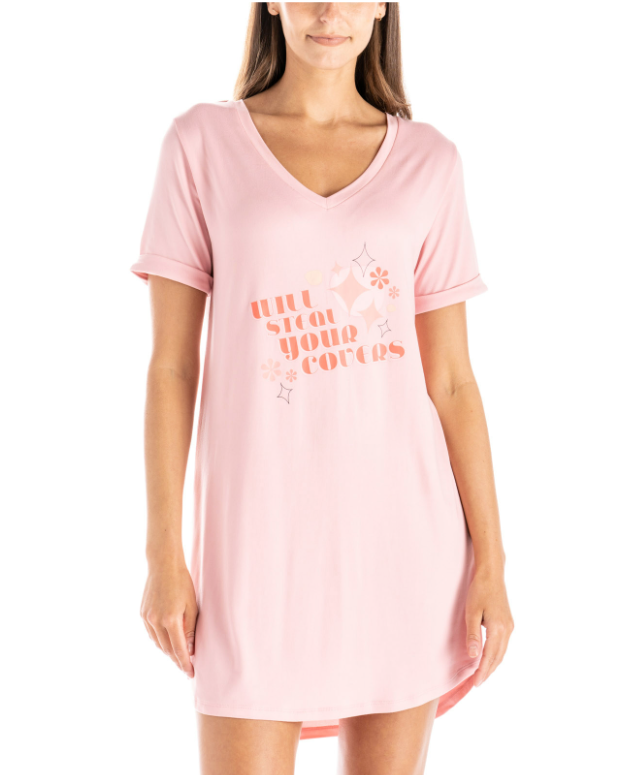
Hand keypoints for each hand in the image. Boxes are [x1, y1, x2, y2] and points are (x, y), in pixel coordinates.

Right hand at [140, 561, 197, 677]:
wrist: (163, 565)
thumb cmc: (182, 583)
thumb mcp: (192, 605)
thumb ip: (190, 629)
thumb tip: (191, 649)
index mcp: (170, 619)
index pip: (178, 649)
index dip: (185, 663)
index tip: (190, 672)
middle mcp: (156, 621)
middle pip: (167, 649)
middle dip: (177, 659)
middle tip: (186, 667)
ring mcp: (146, 618)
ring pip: (157, 643)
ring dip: (167, 651)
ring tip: (178, 656)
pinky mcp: (142, 614)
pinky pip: (151, 633)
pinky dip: (159, 640)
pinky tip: (167, 642)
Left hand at [465, 567, 513, 686]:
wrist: (492, 574)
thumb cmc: (480, 590)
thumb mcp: (472, 612)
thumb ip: (473, 634)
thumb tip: (474, 655)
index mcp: (498, 628)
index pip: (490, 656)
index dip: (483, 671)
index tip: (475, 683)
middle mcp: (507, 629)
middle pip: (498, 657)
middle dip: (488, 671)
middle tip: (477, 684)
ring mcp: (510, 626)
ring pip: (502, 652)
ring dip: (492, 664)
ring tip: (482, 674)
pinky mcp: (508, 622)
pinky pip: (503, 644)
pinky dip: (495, 654)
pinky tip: (488, 657)